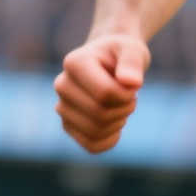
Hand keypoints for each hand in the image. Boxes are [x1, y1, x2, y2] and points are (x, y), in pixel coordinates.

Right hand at [54, 34, 149, 152]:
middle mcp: (62, 85)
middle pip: (100, 113)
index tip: (133, 85)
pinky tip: (115, 124)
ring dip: (118, 122)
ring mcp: (62, 107)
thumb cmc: (121, 55)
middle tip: (130, 96)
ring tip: (120, 106)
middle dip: (125, 108)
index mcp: (74, 62)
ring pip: (96, 131)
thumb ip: (133, 62)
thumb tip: (131, 82)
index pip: (105, 93)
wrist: (109, 62)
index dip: (126, 95)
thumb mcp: (132, 50)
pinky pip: (91, 145)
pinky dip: (110, 139)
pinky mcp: (68, 126)